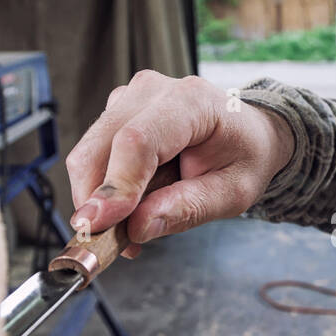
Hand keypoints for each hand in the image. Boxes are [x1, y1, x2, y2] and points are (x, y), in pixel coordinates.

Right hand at [64, 72, 294, 257]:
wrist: (247, 134)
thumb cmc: (243, 158)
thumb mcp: (234, 192)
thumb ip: (189, 208)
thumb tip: (137, 227)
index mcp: (191, 101)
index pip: (138, 141)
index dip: (116, 185)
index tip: (100, 225)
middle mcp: (152, 91)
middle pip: (99, 147)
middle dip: (94, 201)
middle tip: (109, 245)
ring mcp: (128, 99)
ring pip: (88, 156)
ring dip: (98, 201)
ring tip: (132, 228)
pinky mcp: (115, 114)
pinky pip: (92, 159)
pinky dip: (101, 192)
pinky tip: (130, 209)